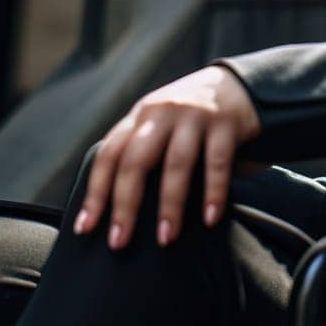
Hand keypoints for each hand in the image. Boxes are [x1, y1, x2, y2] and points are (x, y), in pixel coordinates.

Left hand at [71, 63, 261, 249]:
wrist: (240, 83)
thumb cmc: (191, 116)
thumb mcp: (159, 122)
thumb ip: (141, 149)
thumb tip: (117, 206)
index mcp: (140, 116)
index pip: (109, 154)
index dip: (95, 192)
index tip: (86, 227)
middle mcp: (162, 112)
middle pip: (135, 161)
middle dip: (125, 205)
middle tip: (119, 241)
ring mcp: (194, 116)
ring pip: (175, 164)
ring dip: (169, 205)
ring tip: (165, 238)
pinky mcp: (225, 123)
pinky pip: (217, 163)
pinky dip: (213, 193)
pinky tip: (210, 219)